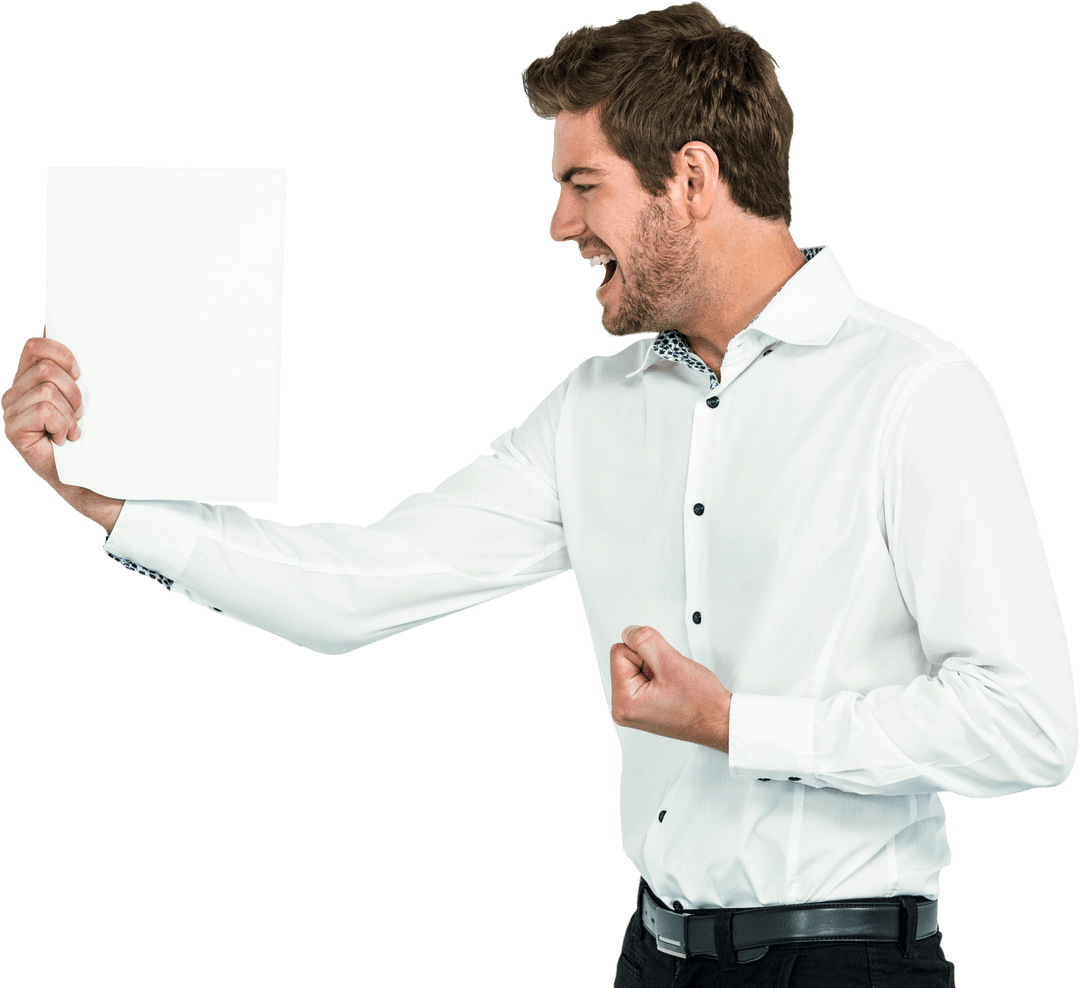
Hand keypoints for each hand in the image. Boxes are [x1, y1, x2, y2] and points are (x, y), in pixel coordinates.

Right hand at [3, 330, 123, 532]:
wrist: (98, 479)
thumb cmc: (96, 437)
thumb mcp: (90, 396)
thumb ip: (75, 368)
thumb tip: (58, 327)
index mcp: (30, 379)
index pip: (36, 345)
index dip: (62, 354)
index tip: (81, 374)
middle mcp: (15, 393)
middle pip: (45, 367)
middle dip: (73, 390)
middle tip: (80, 413)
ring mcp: (11, 412)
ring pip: (47, 388)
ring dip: (70, 411)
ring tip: (72, 429)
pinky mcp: (14, 431)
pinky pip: (45, 409)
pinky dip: (63, 424)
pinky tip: (64, 440)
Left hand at [610, 625, 731, 751]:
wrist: (719, 721)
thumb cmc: (701, 703)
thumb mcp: (670, 662)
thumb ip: (644, 640)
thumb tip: (628, 632)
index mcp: (622, 702)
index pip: (619, 651)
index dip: (645, 652)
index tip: (663, 669)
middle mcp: (622, 708)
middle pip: (624, 658)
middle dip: (649, 660)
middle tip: (669, 678)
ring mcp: (631, 708)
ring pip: (635, 665)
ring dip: (655, 667)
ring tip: (672, 683)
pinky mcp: (641, 705)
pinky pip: (642, 676)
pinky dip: (658, 675)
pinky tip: (670, 687)